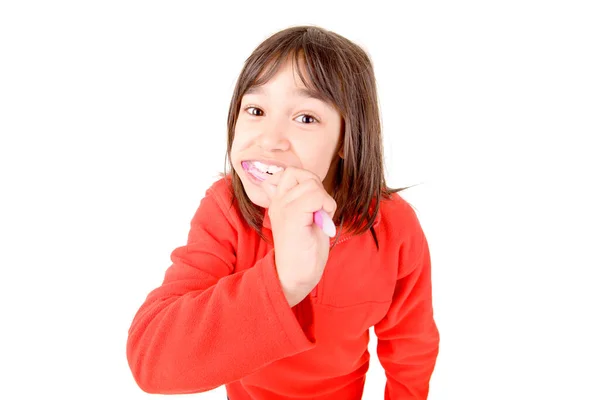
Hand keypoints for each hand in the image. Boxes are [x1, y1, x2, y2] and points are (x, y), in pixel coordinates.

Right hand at [261, 167, 336, 306]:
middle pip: (302, 173)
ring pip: (311, 184)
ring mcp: (283, 207)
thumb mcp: (304, 219)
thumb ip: (305, 200)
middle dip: (317, 188)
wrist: (295, 276)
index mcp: (278, 201)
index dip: (306, 180)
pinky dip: (326, 206)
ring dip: (324, 200)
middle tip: (318, 211)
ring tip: (319, 219)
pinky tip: (321, 222)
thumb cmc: (304, 251)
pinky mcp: (292, 216)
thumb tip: (313, 183)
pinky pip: (315, 196)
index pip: (289, 172)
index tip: (311, 203)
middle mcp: (277, 201)